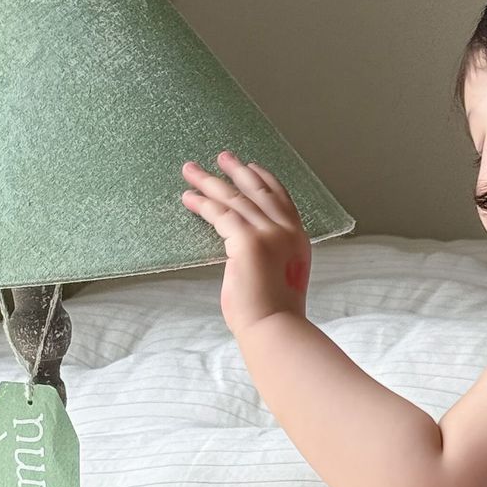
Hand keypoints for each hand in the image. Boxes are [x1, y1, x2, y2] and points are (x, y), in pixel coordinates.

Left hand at [180, 149, 312, 339]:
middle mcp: (286, 232)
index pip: (282, 200)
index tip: (251, 166)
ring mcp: (269, 234)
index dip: (265, 180)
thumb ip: (268, 258)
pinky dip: (202, 204)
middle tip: (221, 157)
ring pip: (234, 198)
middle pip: (258, 191)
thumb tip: (243, 251)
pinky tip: (188, 198)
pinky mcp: (248, 240)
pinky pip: (220, 213)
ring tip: (190, 170)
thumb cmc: (272, 315)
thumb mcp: (278, 278)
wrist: (274, 329)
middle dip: (237, 171)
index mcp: (298, 241)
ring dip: (210, 182)